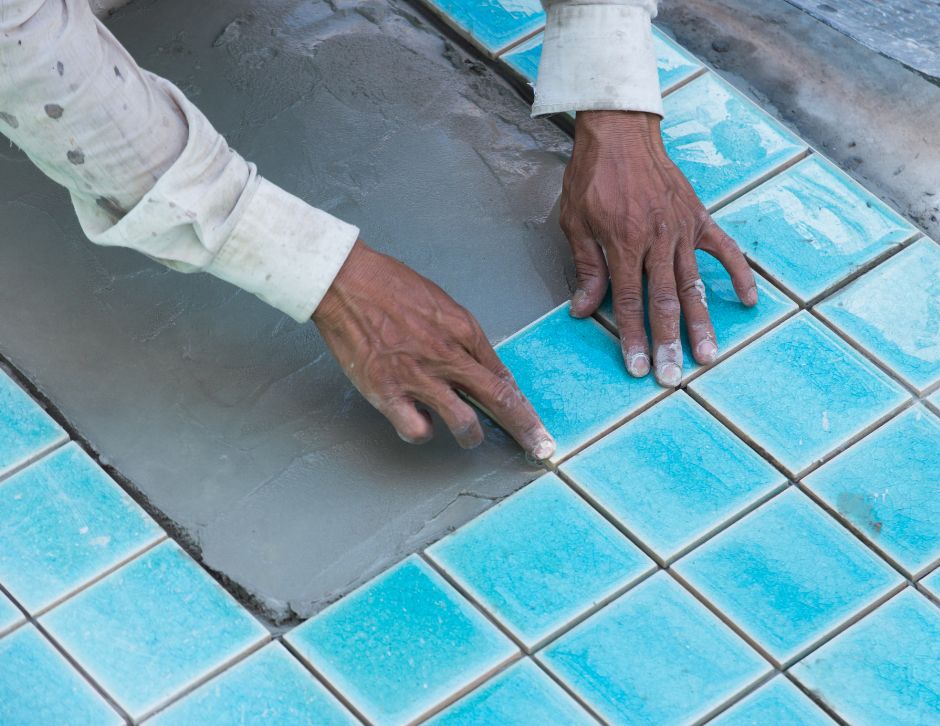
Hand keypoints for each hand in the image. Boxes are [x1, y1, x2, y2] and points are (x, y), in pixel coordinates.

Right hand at [313, 240, 555, 458]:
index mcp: (464, 332)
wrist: (346, 282)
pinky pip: (416, 430)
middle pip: (499, 400)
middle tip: (539, 448)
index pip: (503, 377)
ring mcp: (418, 377)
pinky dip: (421, 432)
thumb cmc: (391, 287)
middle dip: (525, 429)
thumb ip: (465, 339)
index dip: (524, 406)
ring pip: (463, 423)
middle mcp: (447, 356)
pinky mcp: (387, 392)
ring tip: (465, 435)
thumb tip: (485, 370)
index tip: (536, 426)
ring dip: (469, 436)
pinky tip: (418, 422)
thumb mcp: (442, 305)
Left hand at [560, 110, 757, 385]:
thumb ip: (585, 267)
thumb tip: (582, 310)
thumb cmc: (592, 177)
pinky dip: (738, 274)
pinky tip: (747, 302)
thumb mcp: (575, 222)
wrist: (620, 131)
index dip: (633, 337)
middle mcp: (656, 240)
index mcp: (623, 243)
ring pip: (693, 284)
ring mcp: (681, 229)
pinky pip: (724, 250)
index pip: (629, 301)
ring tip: (708, 355)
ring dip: (701, 323)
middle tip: (674, 377)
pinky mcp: (698, 217)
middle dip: (668, 342)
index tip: (638, 367)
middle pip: (664, 301)